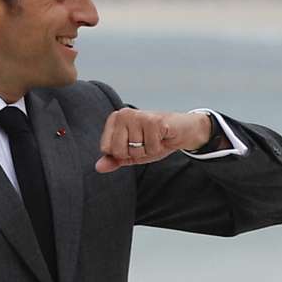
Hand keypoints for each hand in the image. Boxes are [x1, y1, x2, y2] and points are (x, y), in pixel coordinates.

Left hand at [95, 108, 212, 172]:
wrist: (182, 131)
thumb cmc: (156, 139)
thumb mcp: (132, 152)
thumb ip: (114, 159)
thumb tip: (98, 167)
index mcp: (115, 119)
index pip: (106, 148)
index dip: (123, 153)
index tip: (135, 144)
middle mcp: (124, 114)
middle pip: (119, 150)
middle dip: (135, 153)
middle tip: (146, 142)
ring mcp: (138, 116)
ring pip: (136, 150)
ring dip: (149, 150)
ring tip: (156, 139)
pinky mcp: (153, 121)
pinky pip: (150, 147)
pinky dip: (158, 147)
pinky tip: (162, 137)